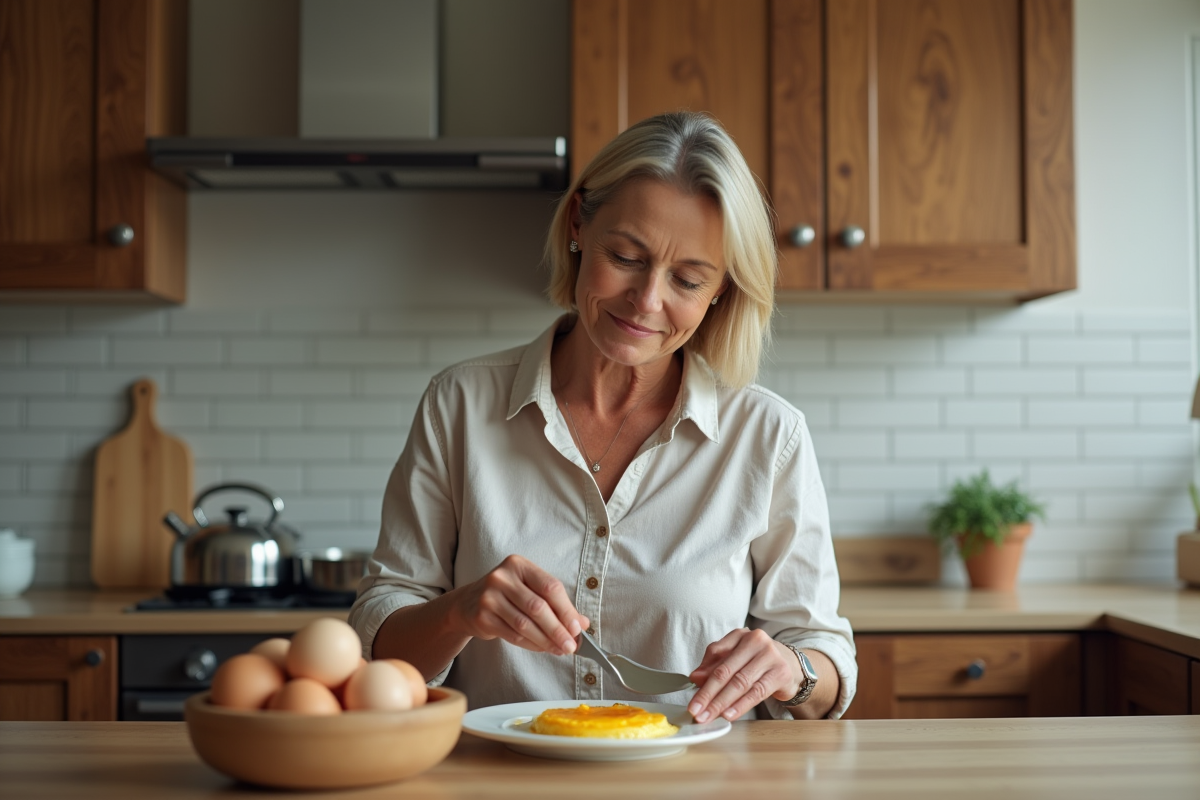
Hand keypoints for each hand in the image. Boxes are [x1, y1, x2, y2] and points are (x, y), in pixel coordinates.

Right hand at [450, 554, 589, 655]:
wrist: (467, 604)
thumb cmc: (507, 596)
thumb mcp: (530, 590)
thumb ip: (556, 604)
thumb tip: (582, 624)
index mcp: (519, 565)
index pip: (550, 587)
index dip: (566, 609)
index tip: (578, 628)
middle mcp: (502, 577)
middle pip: (538, 607)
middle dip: (558, 629)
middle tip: (571, 645)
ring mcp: (489, 596)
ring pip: (525, 624)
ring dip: (546, 640)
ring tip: (560, 650)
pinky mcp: (482, 616)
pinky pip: (512, 635)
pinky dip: (531, 644)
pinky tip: (542, 648)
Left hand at [687, 628, 798, 723]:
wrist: (792, 666)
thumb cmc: (758, 661)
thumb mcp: (735, 659)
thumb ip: (714, 666)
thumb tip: (695, 678)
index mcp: (740, 635)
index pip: (715, 656)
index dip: (701, 679)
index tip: (692, 698)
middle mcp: (755, 641)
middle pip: (726, 671)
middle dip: (708, 694)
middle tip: (696, 711)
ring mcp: (770, 656)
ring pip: (740, 683)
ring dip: (721, 703)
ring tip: (709, 715)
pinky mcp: (780, 673)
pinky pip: (756, 692)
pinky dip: (740, 705)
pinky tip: (729, 714)